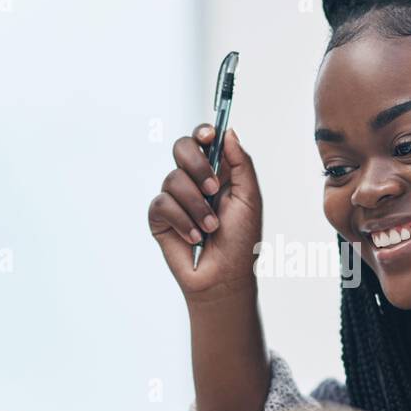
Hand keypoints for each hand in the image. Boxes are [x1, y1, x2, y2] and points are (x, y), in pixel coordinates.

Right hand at [147, 125, 262, 304]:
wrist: (224, 278)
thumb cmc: (241, 242)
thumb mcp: (250, 199)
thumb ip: (241, 163)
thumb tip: (229, 132)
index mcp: (218, 172)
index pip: (204, 140)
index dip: (203, 132)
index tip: (209, 136)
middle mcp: (195, 181)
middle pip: (181, 148)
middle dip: (198, 166)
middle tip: (213, 189)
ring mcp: (176, 198)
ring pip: (173, 179)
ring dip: (196, 206)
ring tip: (210, 228)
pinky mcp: (160, 217)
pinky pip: (162, 204)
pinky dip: (183, 222)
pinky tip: (194, 238)